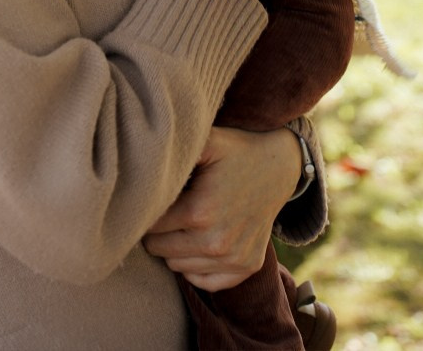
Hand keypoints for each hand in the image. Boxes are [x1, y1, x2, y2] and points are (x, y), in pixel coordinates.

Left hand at [143, 126, 299, 290]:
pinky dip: (196, 268)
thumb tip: (144, 159)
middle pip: (160, 250)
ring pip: (178, 267)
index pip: (150, 226)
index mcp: (199, 212)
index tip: (150, 199)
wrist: (278, 166)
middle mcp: (217, 242)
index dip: (145, 212)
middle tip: (166, 211)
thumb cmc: (235, 151)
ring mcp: (234, 259)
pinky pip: (206, 282)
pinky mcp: (247, 267)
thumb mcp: (205, 142)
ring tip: (182, 223)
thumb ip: (175, 151)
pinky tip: (196, 244)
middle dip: (156, 232)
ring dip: (174, 248)